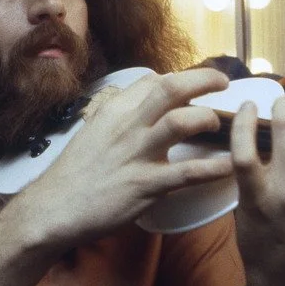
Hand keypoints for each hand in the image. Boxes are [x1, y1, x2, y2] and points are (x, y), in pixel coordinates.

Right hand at [0, 68, 238, 285]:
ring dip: (208, 120)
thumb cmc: (74, 172)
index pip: (153, 81)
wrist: (55, 207)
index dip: (179, 78)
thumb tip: (138, 102)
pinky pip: (188, 172)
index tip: (195, 84)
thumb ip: (116, 115)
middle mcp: (127, 125)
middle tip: (223, 83)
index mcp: (114, 110)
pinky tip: (229, 167)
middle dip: (204, 79)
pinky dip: (214, 168)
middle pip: (172, 89)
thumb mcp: (92, 131)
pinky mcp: (145, 184)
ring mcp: (137, 154)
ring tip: (218, 126)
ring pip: (182, 122)